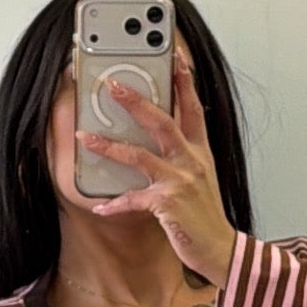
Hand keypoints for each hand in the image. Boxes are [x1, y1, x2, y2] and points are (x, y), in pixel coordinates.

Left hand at [77, 47, 238, 288]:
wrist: (221, 249)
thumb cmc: (206, 217)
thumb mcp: (203, 179)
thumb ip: (187, 157)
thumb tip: (169, 139)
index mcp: (200, 152)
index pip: (193, 109)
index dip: (185, 82)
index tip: (176, 57)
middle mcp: (191, 162)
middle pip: (162, 121)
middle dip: (136, 101)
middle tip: (113, 85)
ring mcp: (180, 182)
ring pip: (140, 155)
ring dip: (109, 146)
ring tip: (85, 138)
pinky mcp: (167, 204)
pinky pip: (134, 200)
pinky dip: (115, 204)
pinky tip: (100, 206)